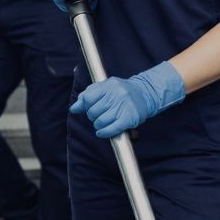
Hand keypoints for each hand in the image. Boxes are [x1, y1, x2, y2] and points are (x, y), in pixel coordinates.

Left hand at [70, 61, 184, 138]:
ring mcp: (123, 106)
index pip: (87, 98)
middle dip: (93, 116)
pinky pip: (112, 129)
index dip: (85, 106)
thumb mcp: (105, 88)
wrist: (146, 93)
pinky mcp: (129, 118)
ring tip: (103, 123)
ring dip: (98, 125)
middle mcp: (116, 95)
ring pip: (100, 122)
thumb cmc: (122, 92)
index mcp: (108, 85)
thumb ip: (88, 95)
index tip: (89, 108)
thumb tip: (74, 108)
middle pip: (93, 112)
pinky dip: (104, 133)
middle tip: (98, 116)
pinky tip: (102, 132)